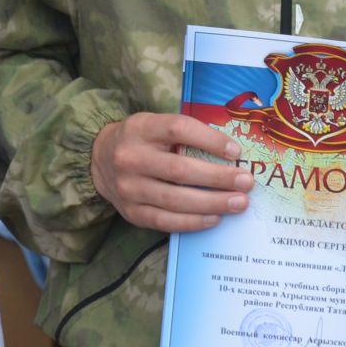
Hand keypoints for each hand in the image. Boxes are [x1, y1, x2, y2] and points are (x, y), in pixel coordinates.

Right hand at [91, 112, 252, 232]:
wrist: (99, 160)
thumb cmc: (141, 140)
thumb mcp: (155, 125)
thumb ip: (185, 134)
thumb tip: (230, 152)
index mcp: (140, 128)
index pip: (178, 129)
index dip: (210, 140)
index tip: (236, 151)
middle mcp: (131, 158)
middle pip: (179, 169)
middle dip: (218, 177)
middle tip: (246, 182)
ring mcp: (129, 188)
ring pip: (175, 199)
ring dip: (212, 202)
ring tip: (239, 202)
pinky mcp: (131, 212)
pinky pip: (165, 221)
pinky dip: (193, 221)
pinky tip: (215, 217)